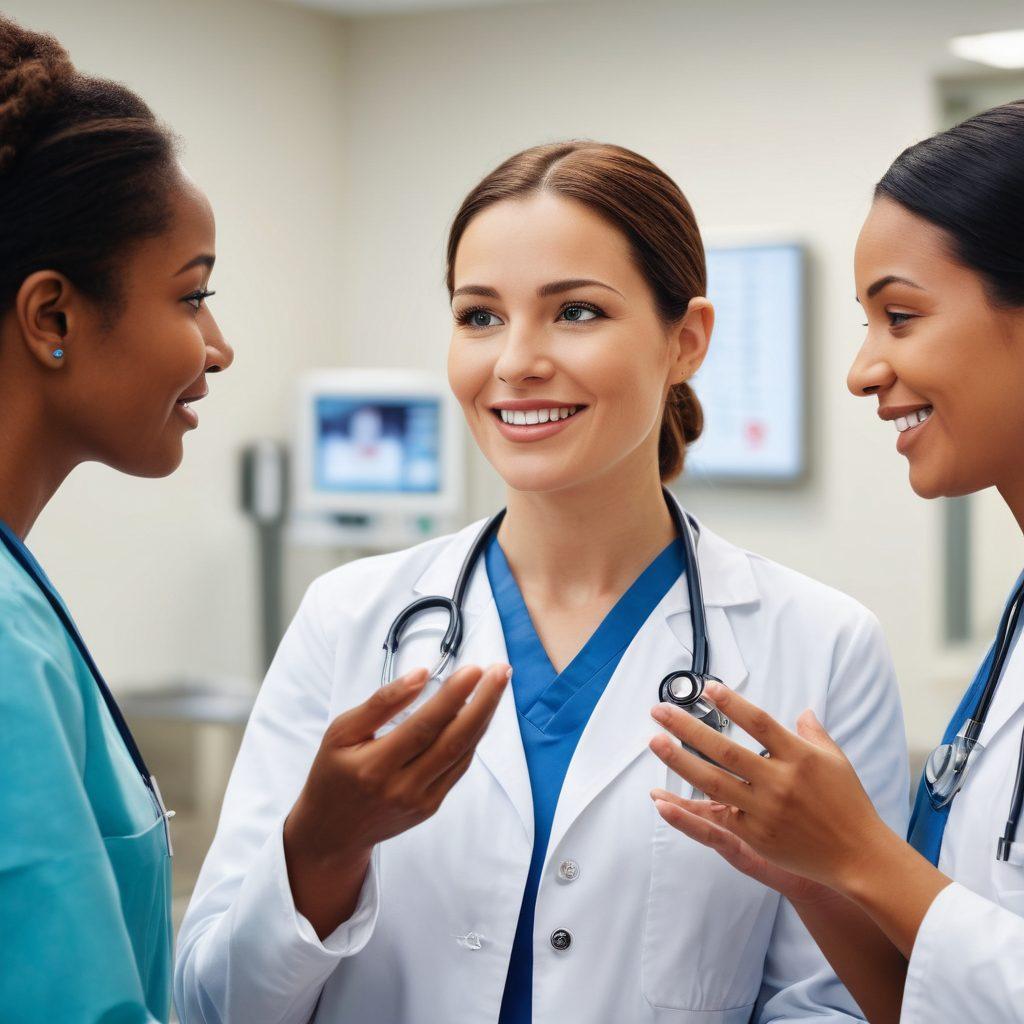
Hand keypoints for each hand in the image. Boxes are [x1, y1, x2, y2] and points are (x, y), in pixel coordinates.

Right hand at [284, 662, 509, 934]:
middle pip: (454, 740)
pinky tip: (480, 712)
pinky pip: (459, 767)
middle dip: (483, 702)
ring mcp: (420, 800)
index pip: (424, 726)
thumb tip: (421, 675)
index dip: (452, 696)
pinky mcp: (431, 806)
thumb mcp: (341, 733)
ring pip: (463, 753)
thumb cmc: (334, 773)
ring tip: (496, 683)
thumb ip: (381, 703)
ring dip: (484, 716)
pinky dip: (472, 737)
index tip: (473, 669)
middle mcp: (401, 787)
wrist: (333, 831)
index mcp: (374, 766)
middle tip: (500, 671)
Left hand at [648, 682, 894, 893]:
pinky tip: (663, 797)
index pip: (759, 722)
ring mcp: (766, 810)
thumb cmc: (848, 804)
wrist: (859, 857)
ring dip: (680, 760)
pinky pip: (716, 817)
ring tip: (655, 740)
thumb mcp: (835, 761)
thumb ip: (813, 734)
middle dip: (688, 728)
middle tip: (659, 711)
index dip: (733, 704)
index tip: (707, 688)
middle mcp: (780, 782)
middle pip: (726, 750)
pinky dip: (688, 808)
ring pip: (714, 782)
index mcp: (800, 757)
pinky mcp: (756, 836)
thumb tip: (803, 711)